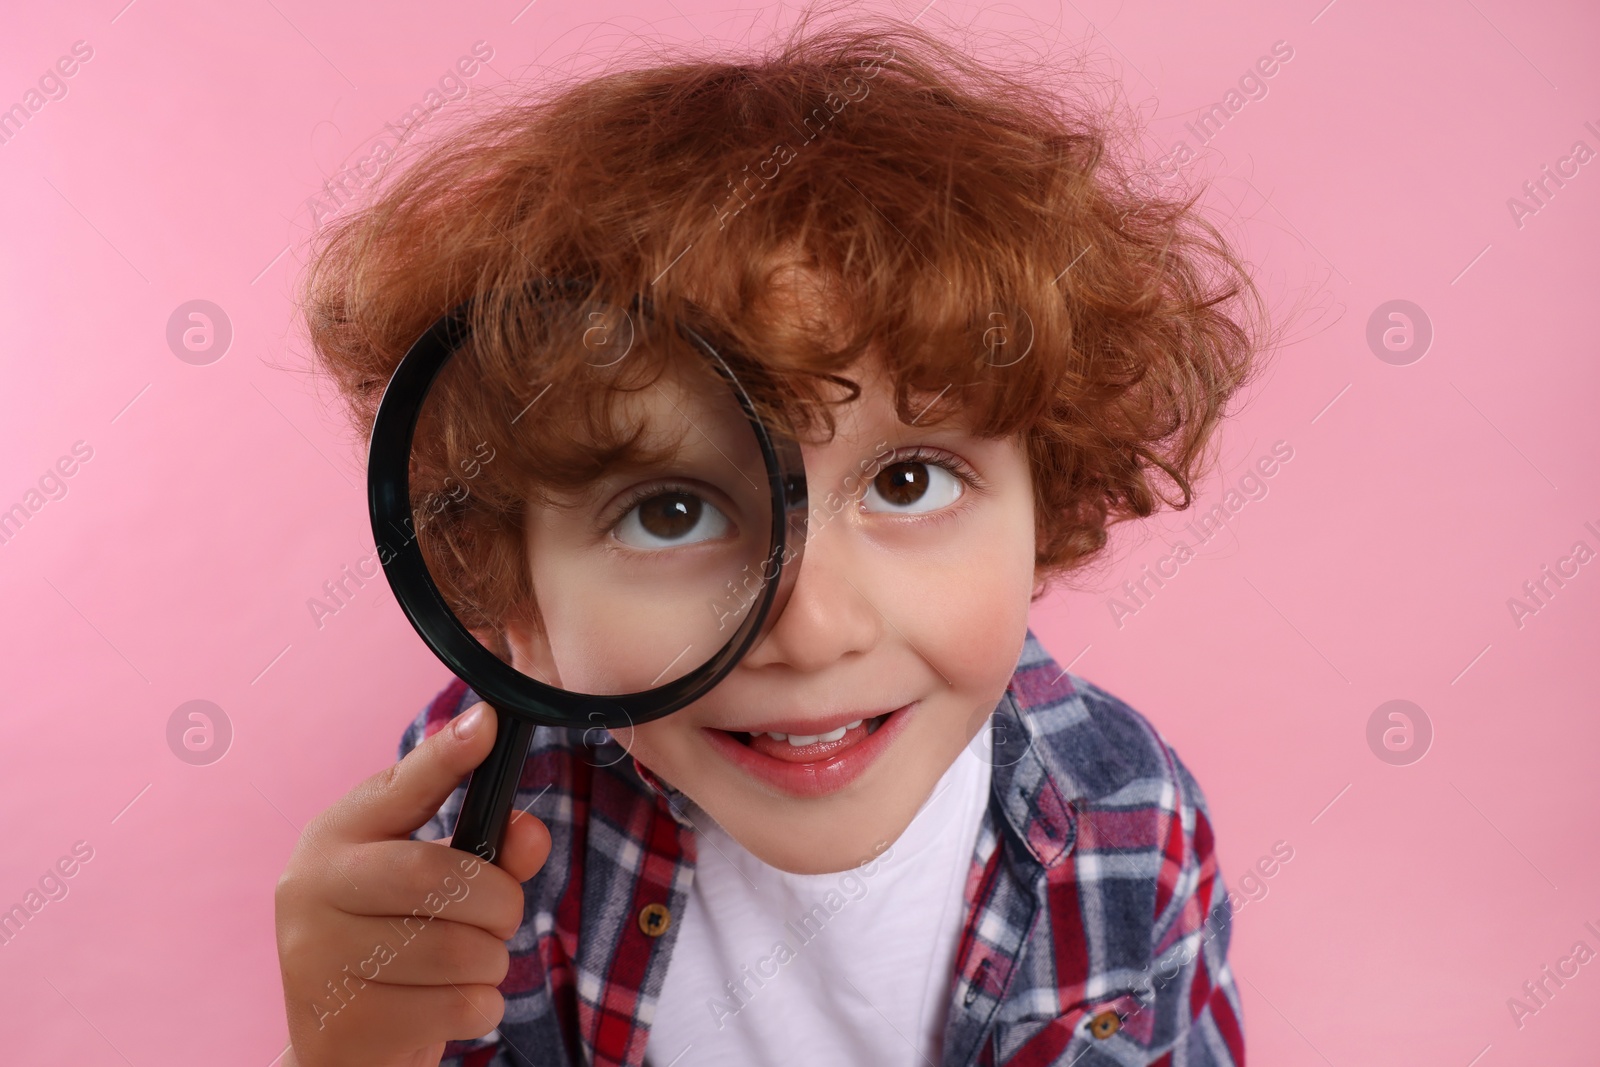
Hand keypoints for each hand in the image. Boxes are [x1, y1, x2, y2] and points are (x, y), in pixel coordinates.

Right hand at [275, 703, 550, 1066]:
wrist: (340, 1045)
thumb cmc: (395, 944)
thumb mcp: (435, 885)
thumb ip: (488, 850)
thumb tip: (531, 830)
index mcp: (334, 836)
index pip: (398, 787)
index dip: (445, 757)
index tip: (488, 723)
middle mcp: (311, 889)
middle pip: (438, 875)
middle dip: (498, 900)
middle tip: (502, 916)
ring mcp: (317, 959)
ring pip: (457, 948)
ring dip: (491, 960)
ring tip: (471, 964)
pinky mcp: (344, 1023)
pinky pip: (459, 1005)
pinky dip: (481, 1006)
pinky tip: (455, 1004)